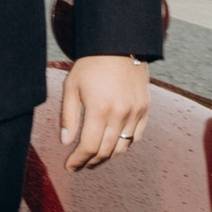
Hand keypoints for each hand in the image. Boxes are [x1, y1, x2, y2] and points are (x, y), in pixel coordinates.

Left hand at [59, 52, 148, 169]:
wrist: (120, 44)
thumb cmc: (91, 64)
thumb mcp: (72, 86)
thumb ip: (68, 116)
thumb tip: (66, 142)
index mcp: (99, 109)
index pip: (88, 147)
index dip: (78, 161)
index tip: (70, 166)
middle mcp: (120, 114)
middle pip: (105, 151)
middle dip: (90, 162)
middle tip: (80, 165)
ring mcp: (135, 112)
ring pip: (122, 147)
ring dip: (107, 156)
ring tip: (95, 158)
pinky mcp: (145, 108)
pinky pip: (136, 137)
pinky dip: (124, 145)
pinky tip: (114, 145)